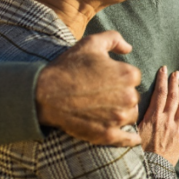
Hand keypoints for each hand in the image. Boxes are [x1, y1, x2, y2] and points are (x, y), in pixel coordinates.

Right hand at [35, 31, 141, 145]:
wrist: (45, 93)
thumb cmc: (68, 66)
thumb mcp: (91, 43)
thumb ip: (114, 39)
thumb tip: (128, 48)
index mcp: (128, 74)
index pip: (134, 77)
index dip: (120, 77)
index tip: (104, 79)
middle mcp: (128, 97)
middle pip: (133, 97)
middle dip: (121, 95)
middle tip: (101, 94)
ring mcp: (118, 118)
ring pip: (130, 115)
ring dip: (122, 113)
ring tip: (103, 109)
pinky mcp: (108, 134)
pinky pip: (128, 139)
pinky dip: (131, 139)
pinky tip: (134, 139)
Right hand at [138, 66, 178, 164]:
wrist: (152, 172)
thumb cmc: (137, 153)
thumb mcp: (131, 133)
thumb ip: (133, 117)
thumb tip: (129, 103)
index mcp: (153, 118)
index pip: (160, 93)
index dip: (162, 80)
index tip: (164, 69)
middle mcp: (166, 121)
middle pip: (173, 97)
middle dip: (174, 83)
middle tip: (176, 73)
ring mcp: (176, 129)